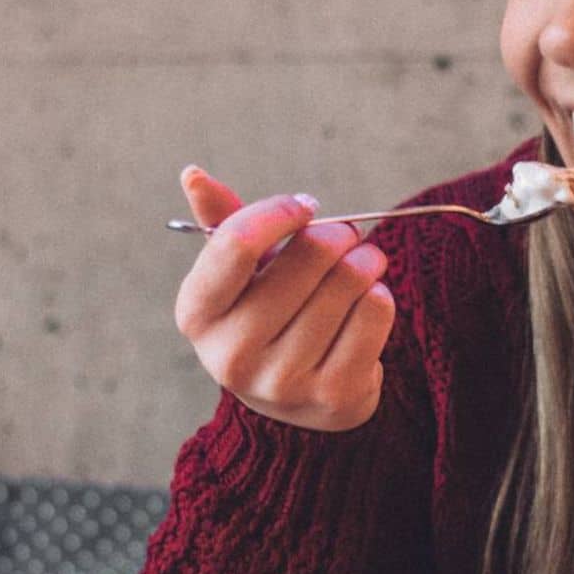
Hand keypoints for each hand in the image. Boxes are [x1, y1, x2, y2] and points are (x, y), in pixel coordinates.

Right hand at [172, 166, 396, 431]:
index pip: (237, 243)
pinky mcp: (333, 395)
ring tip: (363, 263)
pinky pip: (376, 312)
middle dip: (338, 233)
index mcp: (196, 314)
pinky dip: (380, 294)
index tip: (305, 207)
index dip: (280, 212)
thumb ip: (223, 224)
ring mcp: (282, 380)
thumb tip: (192, 174)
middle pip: (309, 254)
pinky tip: (367, 301)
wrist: (297, 400)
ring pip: (350, 280)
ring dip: (366, 259)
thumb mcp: (238, 275)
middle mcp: (231, 355)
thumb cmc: (266, 315)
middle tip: (345, 236)